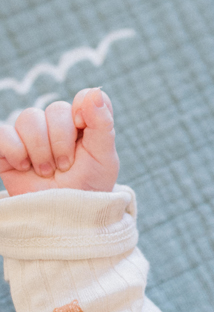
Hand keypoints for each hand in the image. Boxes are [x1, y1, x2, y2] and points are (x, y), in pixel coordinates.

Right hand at [0, 88, 118, 195]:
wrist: (66, 219)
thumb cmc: (89, 188)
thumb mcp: (104, 158)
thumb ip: (102, 124)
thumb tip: (95, 92)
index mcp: (84, 125)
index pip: (84, 97)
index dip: (82, 109)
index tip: (83, 128)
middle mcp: (57, 126)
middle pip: (55, 110)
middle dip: (62, 142)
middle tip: (66, 167)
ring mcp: (31, 137)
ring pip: (28, 118)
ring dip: (40, 149)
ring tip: (47, 172)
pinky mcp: (7, 150)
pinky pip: (2, 133)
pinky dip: (14, 150)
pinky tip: (24, 166)